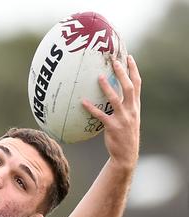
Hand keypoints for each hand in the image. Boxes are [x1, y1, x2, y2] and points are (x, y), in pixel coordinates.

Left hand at [83, 55, 141, 169]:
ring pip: (115, 99)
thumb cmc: (125, 134)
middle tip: (114, 61)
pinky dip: (91, 108)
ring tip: (99, 77)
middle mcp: (131, 110)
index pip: (137, 84)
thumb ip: (124, 105)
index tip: (129, 57)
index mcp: (136, 106)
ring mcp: (123, 118)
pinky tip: (83, 101)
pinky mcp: (112, 127)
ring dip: (107, 87)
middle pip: (129, 87)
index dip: (134, 70)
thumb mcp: (130, 118)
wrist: (126, 155)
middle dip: (123, 73)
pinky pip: (100, 115)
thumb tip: (112, 92)